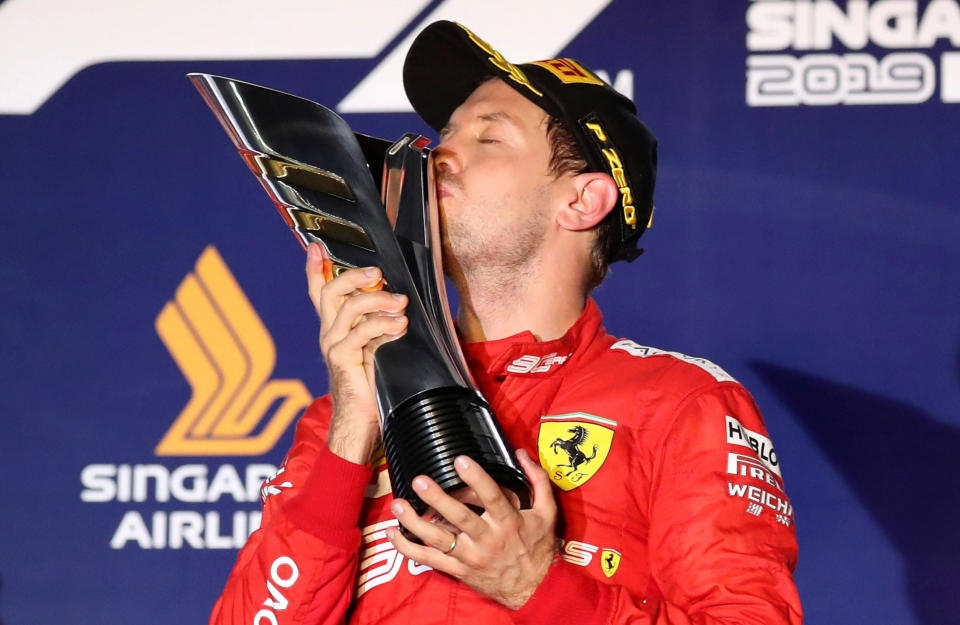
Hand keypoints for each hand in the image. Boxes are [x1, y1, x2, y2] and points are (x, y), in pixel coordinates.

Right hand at [305, 242, 407, 462]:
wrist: (360, 423)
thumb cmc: (374, 386)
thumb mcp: (377, 348)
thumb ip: (381, 326)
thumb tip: (403, 302)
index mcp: (335, 328)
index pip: (319, 292)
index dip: (315, 269)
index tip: (316, 247)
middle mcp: (329, 334)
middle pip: (332, 291)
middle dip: (354, 276)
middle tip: (379, 273)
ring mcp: (332, 346)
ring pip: (348, 308)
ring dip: (378, 300)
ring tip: (401, 303)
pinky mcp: (341, 360)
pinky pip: (361, 333)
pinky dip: (382, 325)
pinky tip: (399, 325)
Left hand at [387, 449, 558, 609]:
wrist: (535, 589)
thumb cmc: (538, 548)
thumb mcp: (547, 513)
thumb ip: (537, 481)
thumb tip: (520, 453)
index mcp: (509, 522)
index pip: (491, 497)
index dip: (476, 478)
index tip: (460, 461)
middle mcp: (487, 539)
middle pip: (459, 517)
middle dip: (437, 498)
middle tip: (420, 481)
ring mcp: (471, 556)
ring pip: (439, 539)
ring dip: (416, 522)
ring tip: (398, 504)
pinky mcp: (459, 570)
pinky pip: (430, 560)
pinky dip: (409, 548)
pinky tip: (394, 533)